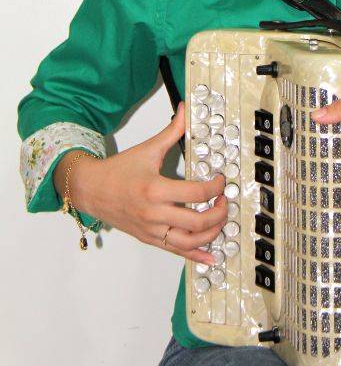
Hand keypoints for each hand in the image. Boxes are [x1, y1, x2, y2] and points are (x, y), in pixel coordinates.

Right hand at [66, 102, 226, 266]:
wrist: (91, 190)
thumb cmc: (118, 171)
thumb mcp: (147, 148)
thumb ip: (172, 131)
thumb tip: (185, 110)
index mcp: (155, 189)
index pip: (196, 193)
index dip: (216, 187)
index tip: (221, 181)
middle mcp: (154, 213)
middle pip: (197, 222)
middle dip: (219, 212)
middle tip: (224, 201)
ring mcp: (151, 230)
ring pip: (189, 242)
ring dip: (211, 234)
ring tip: (220, 221)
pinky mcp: (149, 239)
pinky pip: (176, 252)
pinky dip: (196, 255)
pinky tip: (210, 256)